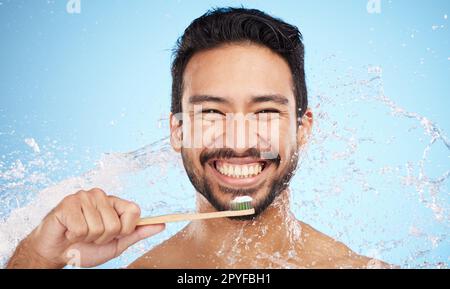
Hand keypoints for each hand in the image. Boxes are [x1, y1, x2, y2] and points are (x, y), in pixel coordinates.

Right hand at [8, 188, 164, 267]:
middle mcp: (101, 195)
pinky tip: (69, 231)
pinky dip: (75, 236)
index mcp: (114, 202)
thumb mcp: (117, 243)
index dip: (125, 229)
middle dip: (103, 238)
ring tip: (79, 234)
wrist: (58, 252)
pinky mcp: (68, 203)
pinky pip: (81, 228)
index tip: (114, 234)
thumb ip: (138, 232)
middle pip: (115, 224)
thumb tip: (162, 225)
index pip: (135, 210)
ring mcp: (84, 196)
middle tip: (91, 236)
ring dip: (88, 238)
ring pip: (98, 227)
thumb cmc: (86, 247)